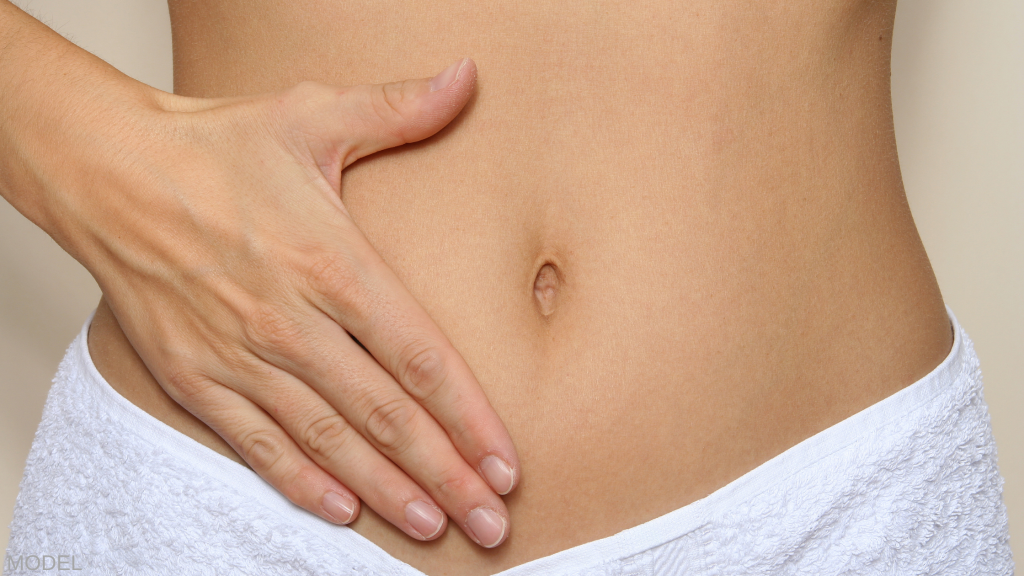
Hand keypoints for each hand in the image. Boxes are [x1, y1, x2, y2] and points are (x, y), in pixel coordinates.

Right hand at [59, 58, 517, 547]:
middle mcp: (292, 322)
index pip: (419, 358)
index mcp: (333, 263)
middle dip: (445, 475)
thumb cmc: (217, 147)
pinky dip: (300, 481)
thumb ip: (398, 108)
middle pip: (385, 415)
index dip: (469, 416)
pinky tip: (342, 511)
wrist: (109, 172)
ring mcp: (241, 356)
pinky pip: (256, 443)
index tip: (507, 462)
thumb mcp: (312, 115)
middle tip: (491, 523)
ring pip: (329, 441)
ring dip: (387, 491)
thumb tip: (468, 76)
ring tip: (436, 528)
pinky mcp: (196, 377)